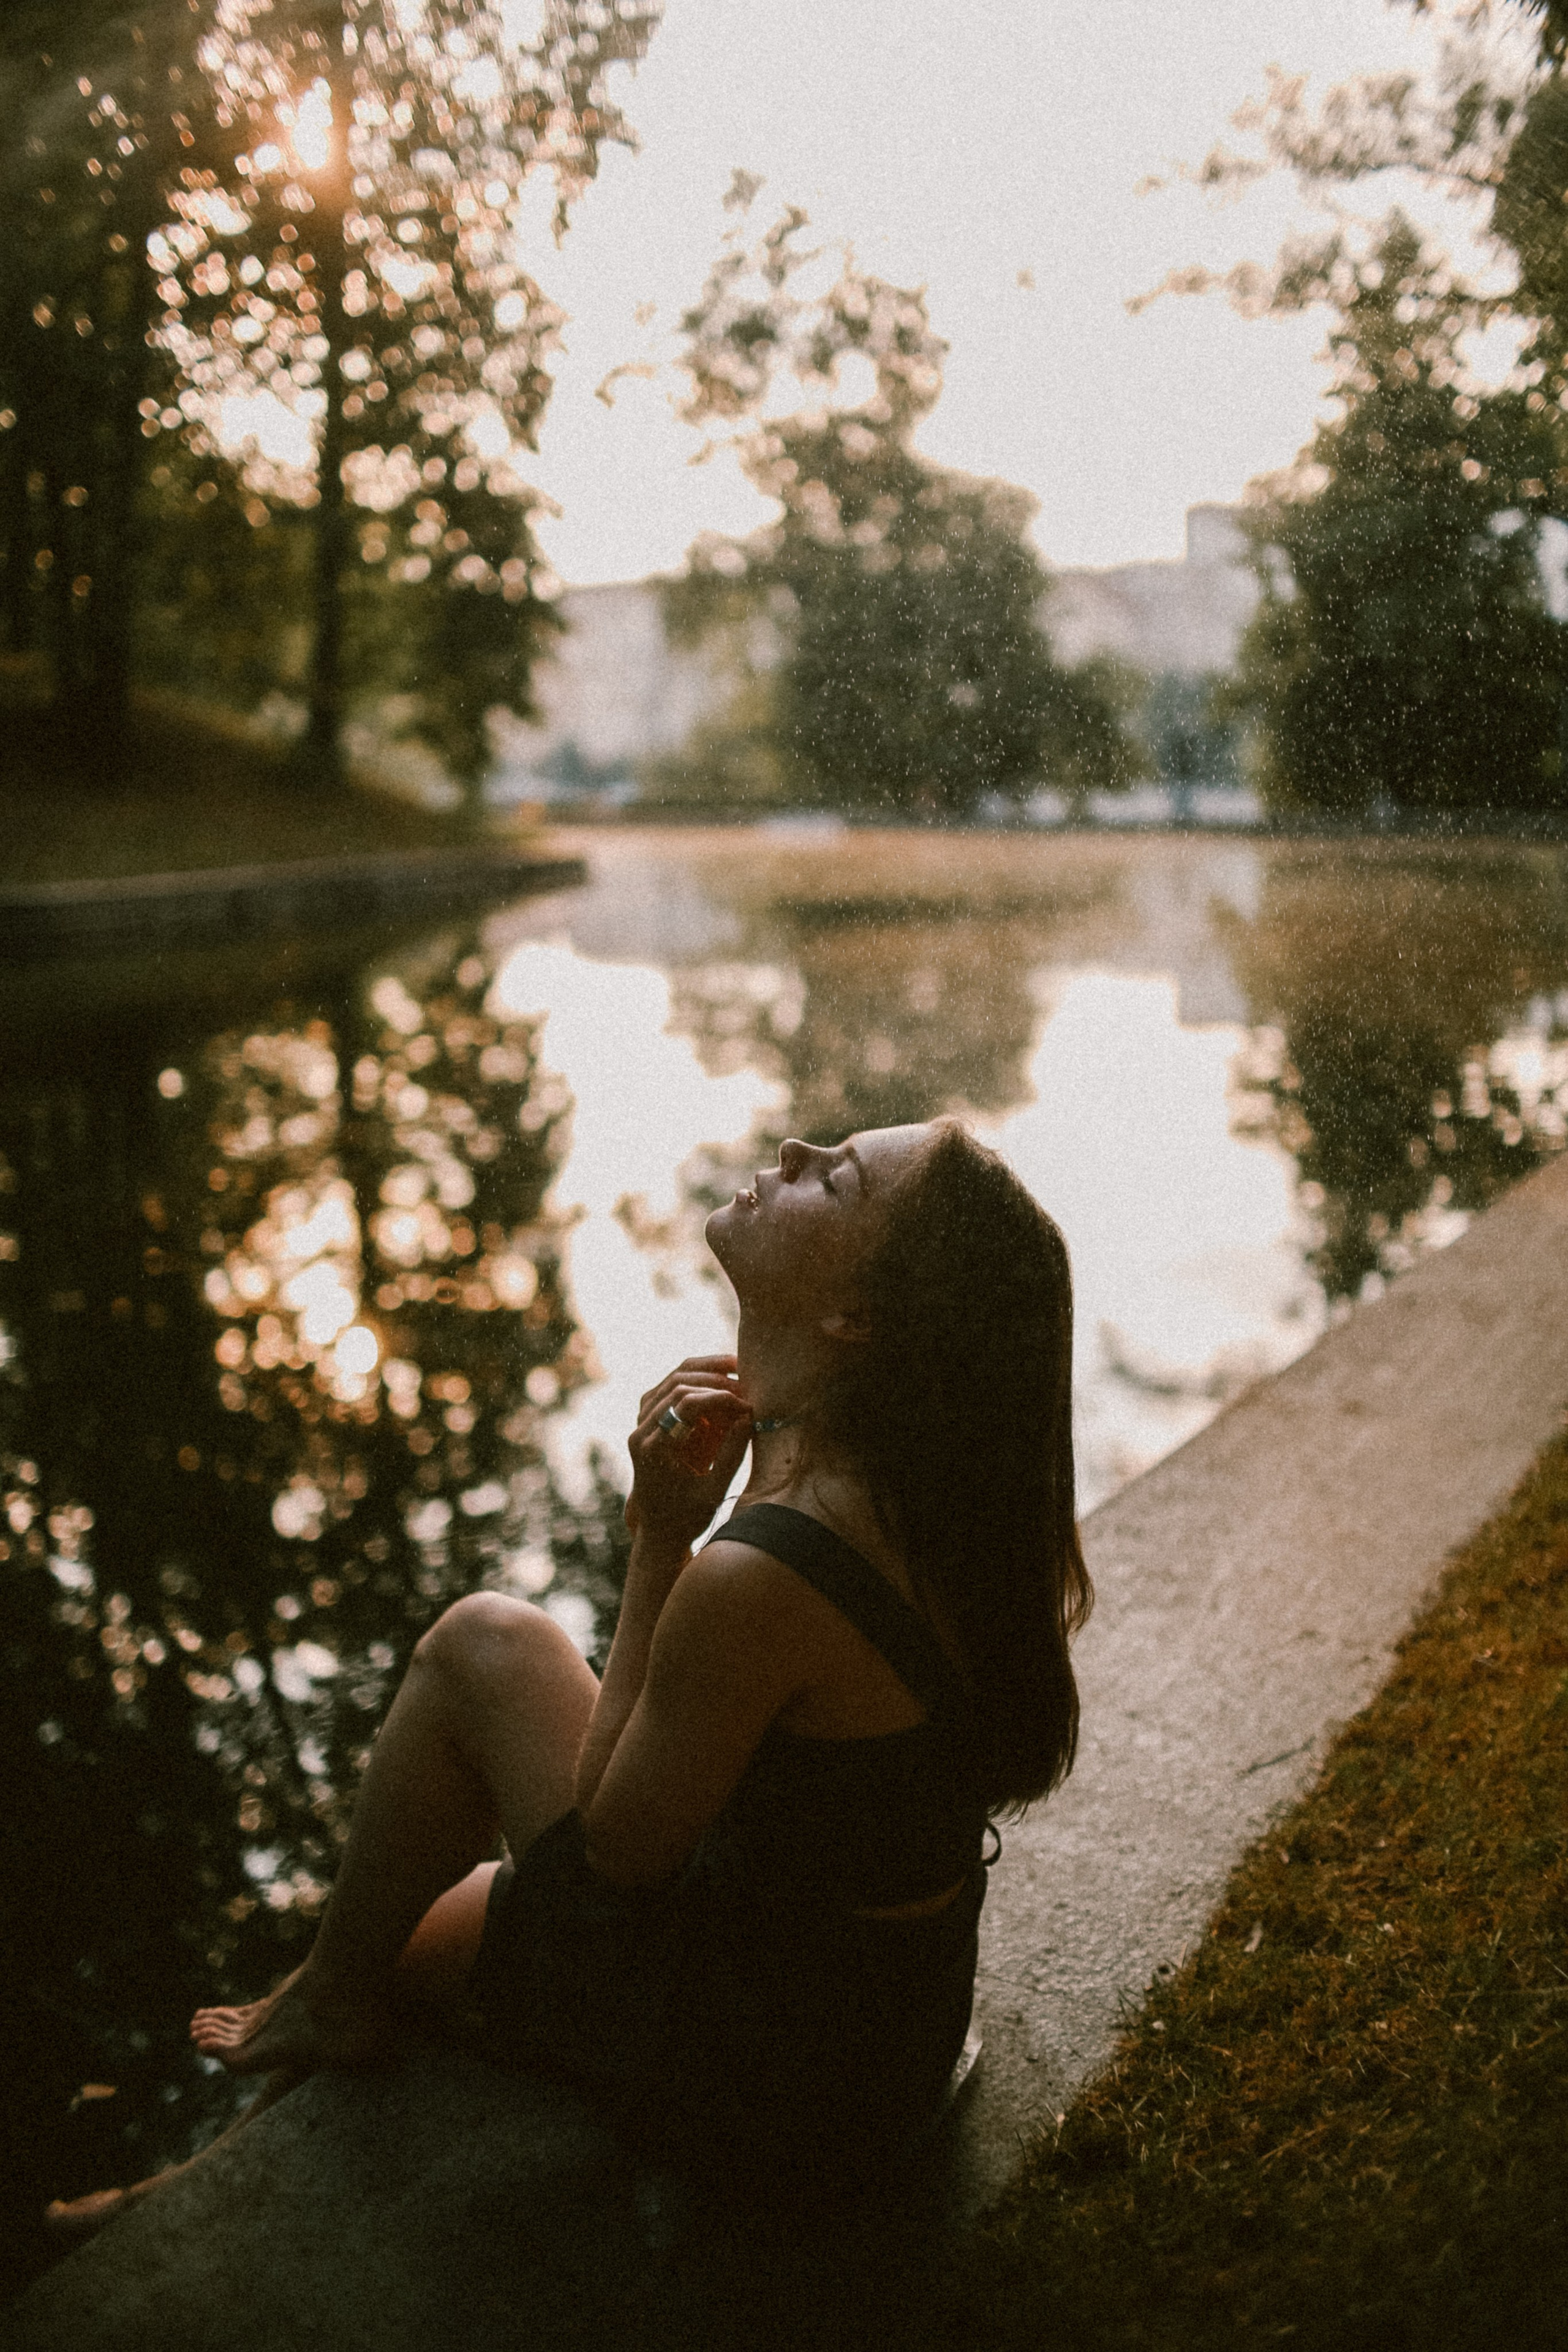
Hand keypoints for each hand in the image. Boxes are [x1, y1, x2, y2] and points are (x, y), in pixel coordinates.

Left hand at [626, 1355, 752, 1554]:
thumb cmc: (687, 1518)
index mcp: (652, 1450)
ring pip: (671, 1379)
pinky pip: (669, 1388)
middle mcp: (641, 1432)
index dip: (720, 1399)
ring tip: (736, 1369)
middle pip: (676, 1385)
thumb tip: (748, 1418)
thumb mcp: (714, 1492)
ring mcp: (641, 1424)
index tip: (747, 1406)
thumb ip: (731, 1455)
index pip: (686, 1405)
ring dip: (705, 1372)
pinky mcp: (649, 1422)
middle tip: (746, 1388)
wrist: (659, 1531)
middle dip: (715, 1382)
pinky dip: (694, 1379)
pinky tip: (718, 1379)